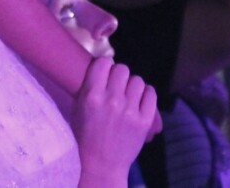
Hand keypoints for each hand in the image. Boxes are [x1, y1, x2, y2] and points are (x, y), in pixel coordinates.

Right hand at [72, 57, 159, 183]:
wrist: (101, 166)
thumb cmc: (86, 136)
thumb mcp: (79, 109)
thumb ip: (91, 86)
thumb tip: (105, 64)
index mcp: (91, 97)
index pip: (104, 62)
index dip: (106, 66)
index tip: (106, 72)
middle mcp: (111, 100)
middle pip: (123, 69)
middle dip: (120, 77)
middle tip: (117, 88)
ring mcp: (130, 110)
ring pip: (138, 80)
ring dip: (133, 87)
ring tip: (127, 99)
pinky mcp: (145, 119)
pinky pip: (151, 92)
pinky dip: (146, 95)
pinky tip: (139, 102)